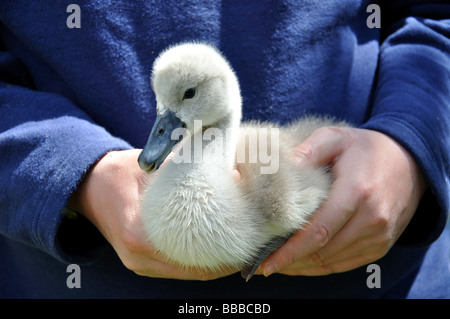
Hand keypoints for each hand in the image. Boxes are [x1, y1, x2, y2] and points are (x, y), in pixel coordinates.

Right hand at [69, 149, 235, 279]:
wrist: (90, 185)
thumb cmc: (120, 172)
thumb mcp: (154, 167)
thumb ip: (191, 171)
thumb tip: (232, 172)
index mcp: (139, 234)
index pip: (192, 253)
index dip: (223, 251)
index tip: (247, 242)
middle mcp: (138, 257)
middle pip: (194, 270)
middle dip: (226, 261)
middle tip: (251, 248)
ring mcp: (139, 263)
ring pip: (187, 274)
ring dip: (214, 264)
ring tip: (240, 250)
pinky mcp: (141, 262)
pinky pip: (177, 268)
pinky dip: (199, 262)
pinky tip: (216, 250)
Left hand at [257, 127, 426, 276]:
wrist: (409, 162)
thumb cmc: (365, 149)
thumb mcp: (336, 138)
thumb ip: (310, 149)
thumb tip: (282, 166)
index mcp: (356, 192)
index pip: (318, 232)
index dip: (290, 250)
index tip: (265, 261)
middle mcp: (371, 219)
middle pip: (323, 251)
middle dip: (290, 261)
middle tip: (262, 264)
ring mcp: (379, 236)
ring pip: (332, 261)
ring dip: (302, 267)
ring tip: (277, 264)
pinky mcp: (381, 245)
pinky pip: (346, 264)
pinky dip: (321, 267)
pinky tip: (301, 264)